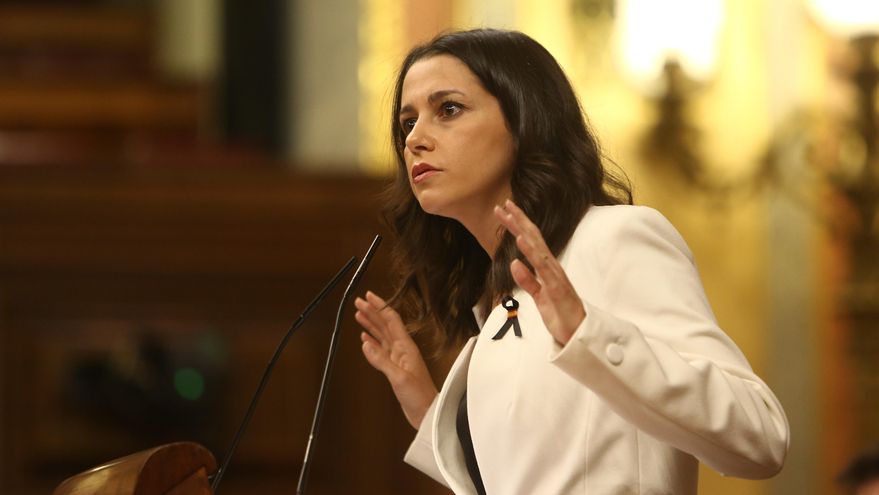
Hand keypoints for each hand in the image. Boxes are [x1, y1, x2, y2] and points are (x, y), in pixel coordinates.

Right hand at [355, 291, 437, 428]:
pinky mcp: (394, 368)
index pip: (391, 320)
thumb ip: (381, 360)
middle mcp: (402, 349)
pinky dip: (372, 342)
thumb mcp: (399, 378)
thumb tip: (365, 344)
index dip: (380, 306)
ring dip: (370, 324)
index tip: (368, 296)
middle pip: (385, 325)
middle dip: (372, 311)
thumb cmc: (419, 396)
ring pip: (381, 335)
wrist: (426, 413)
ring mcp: (398, 358)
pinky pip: (381, 350)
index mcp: (406, 347)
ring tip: (359, 314)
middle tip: (358, 302)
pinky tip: (365, 338)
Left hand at [494, 199, 585, 344]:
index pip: (530, 241)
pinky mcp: (556, 287)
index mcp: (546, 268)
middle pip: (533, 238)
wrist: (578, 334)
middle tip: (504, 204)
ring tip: (511, 215)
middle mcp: (551, 267)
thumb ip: (527, 280)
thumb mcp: (538, 296)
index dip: (517, 225)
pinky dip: (531, 252)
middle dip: (518, 220)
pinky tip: (521, 241)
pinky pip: (542, 267)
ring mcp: (554, 275)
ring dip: (523, 230)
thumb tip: (514, 263)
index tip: (504, 211)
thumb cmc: (560, 314)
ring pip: (537, 247)